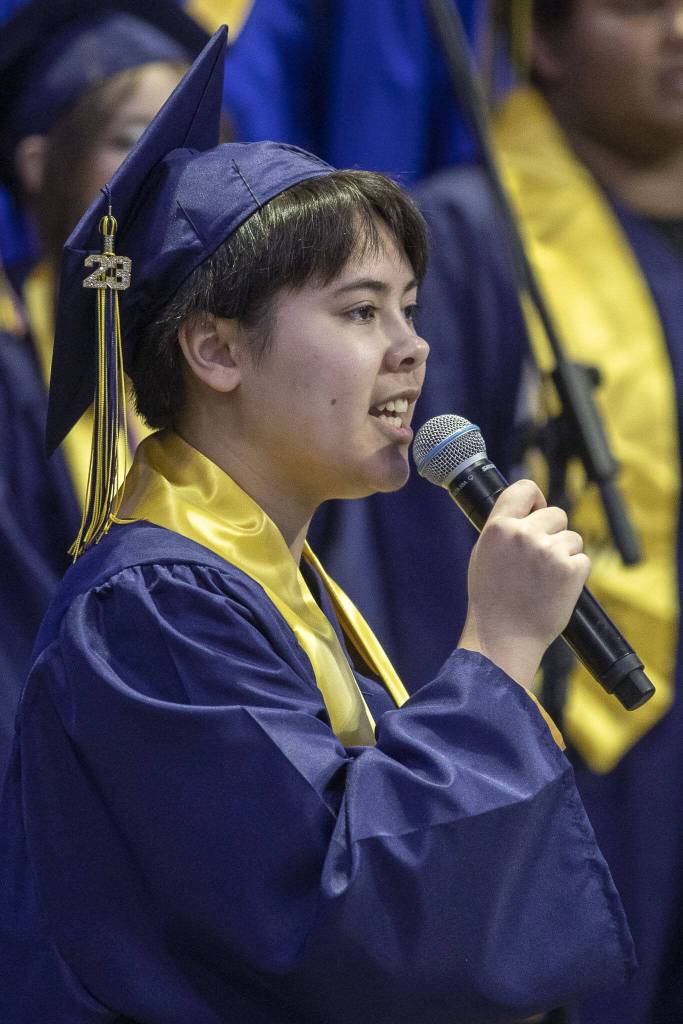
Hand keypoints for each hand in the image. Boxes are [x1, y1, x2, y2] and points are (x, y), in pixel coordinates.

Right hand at [458, 479, 590, 686]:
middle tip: (538, 561)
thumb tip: (526, 508)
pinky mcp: (572, 570)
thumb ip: (503, 528)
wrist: (503, 637)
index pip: (525, 488)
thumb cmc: (491, 599)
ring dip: (564, 555)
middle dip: (553, 533)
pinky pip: (583, 560)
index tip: (537, 510)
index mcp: (499, 527)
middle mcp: (524, 534)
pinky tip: (555, 590)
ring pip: (572, 538)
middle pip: (556, 514)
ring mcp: (550, 551)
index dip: (535, 498)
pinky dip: (574, 574)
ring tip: (544, 580)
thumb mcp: (483, 554)